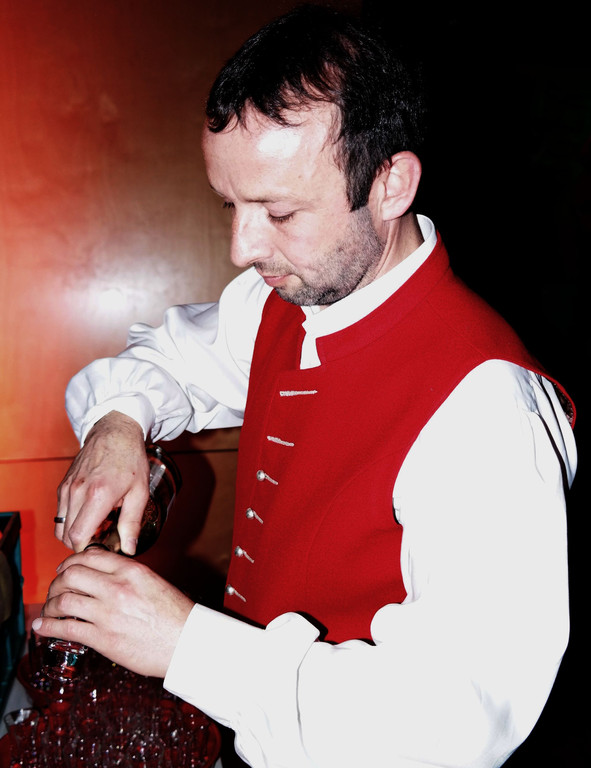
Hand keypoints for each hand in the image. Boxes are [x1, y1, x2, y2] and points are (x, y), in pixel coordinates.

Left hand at [33, 548, 194, 677]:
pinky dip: (48, 627)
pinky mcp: (103, 639)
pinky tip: (42, 628)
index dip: (71, 561)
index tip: (65, 570)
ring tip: (49, 610)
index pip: (90, 556)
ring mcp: (108, 613)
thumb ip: (127, 575)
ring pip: (64, 600)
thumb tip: (101, 576)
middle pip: (71, 575)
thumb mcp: (153, 582)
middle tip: (54, 589)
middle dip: (57, 582)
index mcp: (131, 570)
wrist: (187, 643)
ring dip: (50, 605)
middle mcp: (117, 587)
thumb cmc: (175, 614)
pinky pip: (66, 628)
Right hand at [56, 411, 148, 553]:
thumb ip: (132, 523)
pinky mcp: (63, 485)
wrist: (115, 432)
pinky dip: (69, 521)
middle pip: (66, 535)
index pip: (78, 536)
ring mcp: (67, 488)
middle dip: (81, 544)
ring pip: (59, 526)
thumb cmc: (130, 459)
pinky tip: (88, 516)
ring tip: (95, 528)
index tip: (102, 546)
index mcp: (98, 495)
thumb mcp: (140, 492)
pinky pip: (60, 513)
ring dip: (74, 533)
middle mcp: (77, 492)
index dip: (88, 549)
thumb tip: (128, 549)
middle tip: (101, 539)